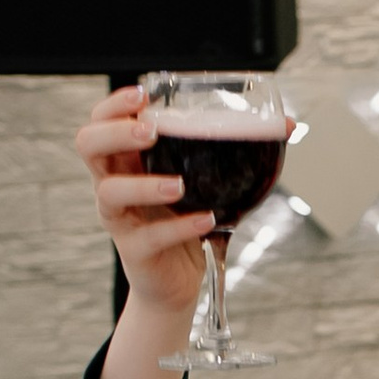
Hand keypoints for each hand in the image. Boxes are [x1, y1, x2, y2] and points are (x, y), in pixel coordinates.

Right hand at [77, 81, 215, 378]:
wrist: (178, 283)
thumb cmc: (187, 222)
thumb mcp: (206, 183)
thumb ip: (235, 153)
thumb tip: (288, 126)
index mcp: (128, 160)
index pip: (101, 121)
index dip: (113, 105)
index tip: (142, 95)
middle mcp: (115, 183)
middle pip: (89, 146)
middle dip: (116, 132)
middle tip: (151, 131)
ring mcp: (121, 218)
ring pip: (110, 192)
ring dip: (144, 185)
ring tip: (179, 185)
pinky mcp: (135, 250)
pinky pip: (149, 237)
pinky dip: (179, 227)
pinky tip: (204, 219)